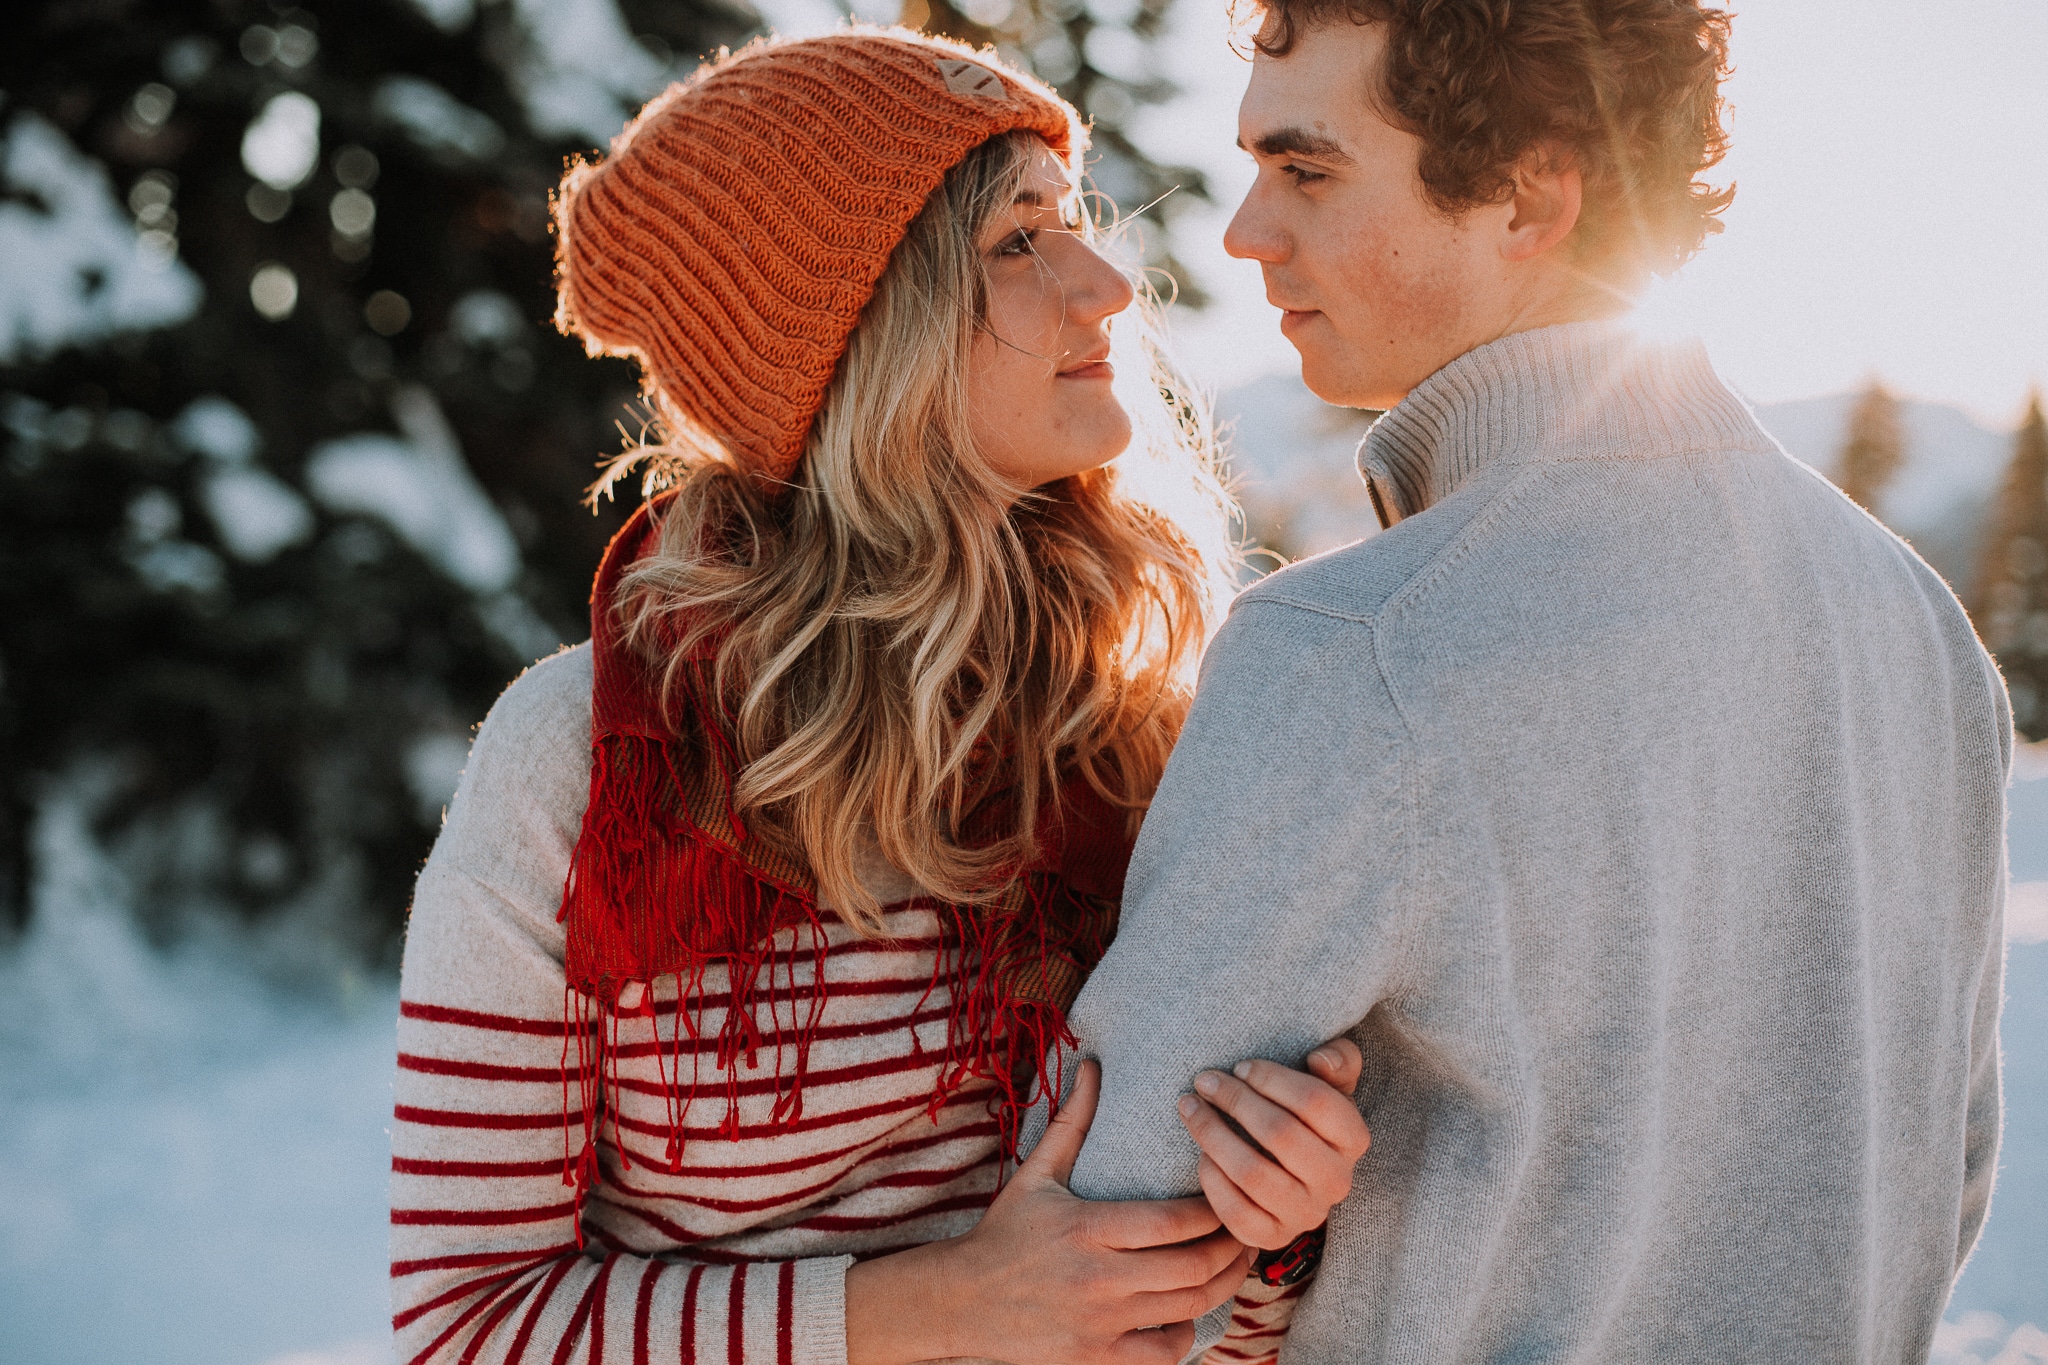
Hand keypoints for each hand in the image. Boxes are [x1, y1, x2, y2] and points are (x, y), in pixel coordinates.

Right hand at [845, 1059, 1251, 1364]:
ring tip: (1235, 1262)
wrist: (961, 1299)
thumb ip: (1073, 1121)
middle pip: (1192, 1267)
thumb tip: (1095, 1065)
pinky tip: (1189, 1310)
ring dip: (1223, 1285)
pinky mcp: (1095, 1357)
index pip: (1173, 1222)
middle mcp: (1097, 1278)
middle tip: (1248, 1229)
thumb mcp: (1036, 1173)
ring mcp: (1098, 1323)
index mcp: (1086, 1227)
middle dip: (1232, 1248)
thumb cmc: (1005, 1231)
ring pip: (1187, 1308)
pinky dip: (1186, 1333)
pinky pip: (1163, 1353)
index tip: (1226, 1194)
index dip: (1214, 1211)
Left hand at [1176, 1037, 1369, 1249]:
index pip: (1315, 1101)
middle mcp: (1337, 1181)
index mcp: (1354, 1138)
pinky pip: (1235, 1211)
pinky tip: (1202, 1154)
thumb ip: (1337, 1061)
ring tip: (1189, 1107)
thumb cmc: (1303, 1117)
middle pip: (1280, 1133)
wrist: (1291, 1174)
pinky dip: (1212, 1179)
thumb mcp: (1327, 1084)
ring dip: (1212, 1134)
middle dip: (1235, 1100)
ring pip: (1252, 1172)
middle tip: (1205, 1081)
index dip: (1272, 1078)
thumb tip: (1321, 1059)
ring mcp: (1306, 1214)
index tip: (1240, 1067)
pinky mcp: (1272, 1237)